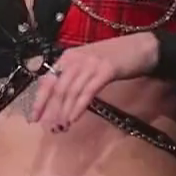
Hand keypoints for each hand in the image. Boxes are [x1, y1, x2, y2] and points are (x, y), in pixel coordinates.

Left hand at [29, 34, 156, 132]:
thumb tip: (59, 101)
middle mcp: (75, 58)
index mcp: (68, 57)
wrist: (141, 47)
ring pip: (71, 91)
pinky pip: (87, 91)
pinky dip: (79, 107)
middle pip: (57, 88)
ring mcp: (90, 63)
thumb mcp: (89, 64)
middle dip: (51, 110)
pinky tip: (74, 118)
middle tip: (50, 128)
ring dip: (64, 112)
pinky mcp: (105, 70)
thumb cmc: (115, 58)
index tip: (33, 118)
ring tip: (61, 127)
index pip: (47, 81)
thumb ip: (74, 77)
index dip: (39, 101)